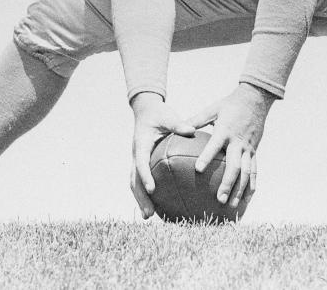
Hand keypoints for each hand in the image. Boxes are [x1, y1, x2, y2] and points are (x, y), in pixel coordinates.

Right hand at [129, 92, 195, 217]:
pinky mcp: (141, 162)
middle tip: (148, 214)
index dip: (146, 177)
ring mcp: (137, 160)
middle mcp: (136, 155)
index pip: (141, 163)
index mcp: (141, 144)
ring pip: (135, 183)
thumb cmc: (158, 114)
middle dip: (140, 197)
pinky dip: (145, 193)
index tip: (153, 189)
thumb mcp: (168, 116)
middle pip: (134, 180)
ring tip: (148, 216)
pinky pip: (141, 180)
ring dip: (140, 199)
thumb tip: (192, 130)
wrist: (146, 110)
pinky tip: (155, 205)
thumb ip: (178, 124)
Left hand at [187, 82, 275, 207]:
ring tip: (231, 205)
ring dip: (239, 190)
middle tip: (218, 199)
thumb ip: (196, 119)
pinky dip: (251, 185)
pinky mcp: (254, 151)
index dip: (207, 157)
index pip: (215, 146)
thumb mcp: (212, 109)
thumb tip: (179, 128)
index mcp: (225, 131)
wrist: (255, 99)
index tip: (198, 170)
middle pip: (234, 166)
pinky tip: (247, 199)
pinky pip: (255, 171)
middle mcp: (238, 142)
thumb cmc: (230, 104)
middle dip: (227, 184)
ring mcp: (248, 148)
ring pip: (246, 173)